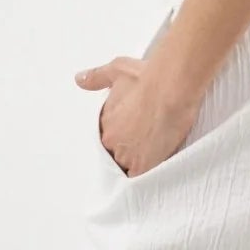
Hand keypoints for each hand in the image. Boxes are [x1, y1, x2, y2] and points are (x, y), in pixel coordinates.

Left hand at [74, 53, 201, 177]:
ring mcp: (127, 155)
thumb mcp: (117, 70)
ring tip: (153, 155)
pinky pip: (140, 179)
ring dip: (138, 162)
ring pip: (128, 166)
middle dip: (129, 150)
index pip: (110, 137)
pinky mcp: (144, 165)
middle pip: (118, 153)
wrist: (170, 88)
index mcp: (105, 122)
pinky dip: (145, 176)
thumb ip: (97, 77)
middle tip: (147, 141)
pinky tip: (153, 171)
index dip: (123, 135)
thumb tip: (80, 79)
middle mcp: (112, 141)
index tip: (135, 131)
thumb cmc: (147, 78)